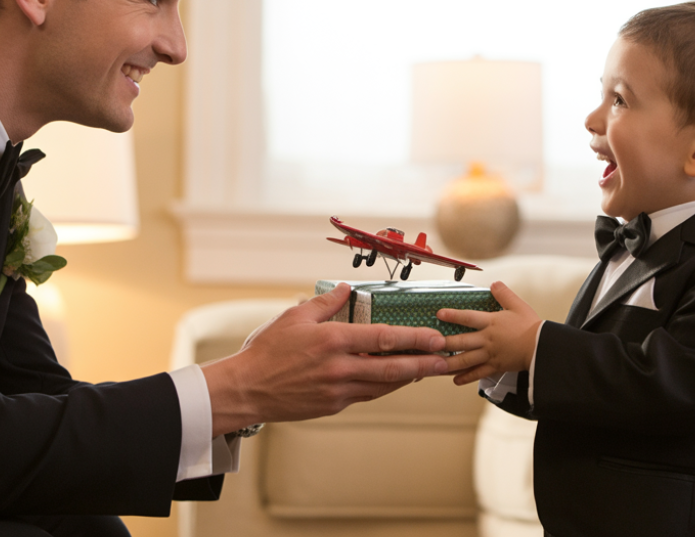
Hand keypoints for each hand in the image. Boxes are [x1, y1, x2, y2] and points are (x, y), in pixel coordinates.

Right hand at [201, 283, 448, 435]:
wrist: (246, 389)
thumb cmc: (266, 351)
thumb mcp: (294, 317)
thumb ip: (324, 303)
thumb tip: (344, 288)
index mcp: (333, 341)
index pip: (384, 339)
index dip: (414, 339)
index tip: (435, 338)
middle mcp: (340, 368)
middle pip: (393, 368)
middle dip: (424, 365)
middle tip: (447, 361)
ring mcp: (338, 390)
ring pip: (383, 385)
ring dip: (408, 378)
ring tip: (427, 370)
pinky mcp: (332, 405)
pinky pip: (365, 395)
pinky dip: (383, 387)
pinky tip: (394, 381)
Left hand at [437, 281, 541, 385]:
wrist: (543, 349)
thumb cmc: (532, 327)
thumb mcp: (518, 305)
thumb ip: (504, 294)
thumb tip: (494, 283)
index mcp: (491, 323)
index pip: (468, 317)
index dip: (453, 315)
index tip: (439, 314)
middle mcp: (487, 339)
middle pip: (461, 341)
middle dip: (444, 343)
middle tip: (430, 344)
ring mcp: (490, 355)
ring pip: (466, 359)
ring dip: (449, 363)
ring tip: (435, 365)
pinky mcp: (495, 367)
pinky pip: (478, 373)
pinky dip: (466, 377)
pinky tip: (455, 380)